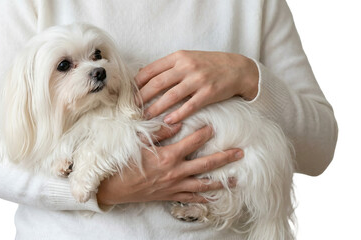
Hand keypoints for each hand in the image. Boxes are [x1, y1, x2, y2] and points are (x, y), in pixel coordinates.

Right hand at [96, 125, 243, 205]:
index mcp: (168, 156)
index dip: (205, 133)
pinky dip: (204, 197)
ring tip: (235, 178)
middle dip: (225, 158)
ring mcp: (175, 186)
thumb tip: (176, 124)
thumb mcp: (138, 143)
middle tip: (240, 153)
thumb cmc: (125, 164)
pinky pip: (192, 198)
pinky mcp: (171, 196)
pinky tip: (214, 197)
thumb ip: (158, 133)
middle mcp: (176, 172)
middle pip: (206, 164)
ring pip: (204, 184)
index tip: (215, 126)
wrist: (115, 188)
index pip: (192, 141)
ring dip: (221, 180)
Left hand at [135, 50, 258, 123]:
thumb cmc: (210, 64)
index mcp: (178, 57)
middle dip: (142, 98)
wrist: (238, 69)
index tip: (129, 94)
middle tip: (132, 109)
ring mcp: (198, 80)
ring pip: (170, 96)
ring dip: (155, 109)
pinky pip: (189, 106)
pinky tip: (168, 121)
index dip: (137, 83)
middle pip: (157, 83)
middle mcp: (186, 66)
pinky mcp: (209, 93)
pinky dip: (177, 114)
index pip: (151, 70)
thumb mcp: (188, 58)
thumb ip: (168, 66)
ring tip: (146, 118)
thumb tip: (143, 74)